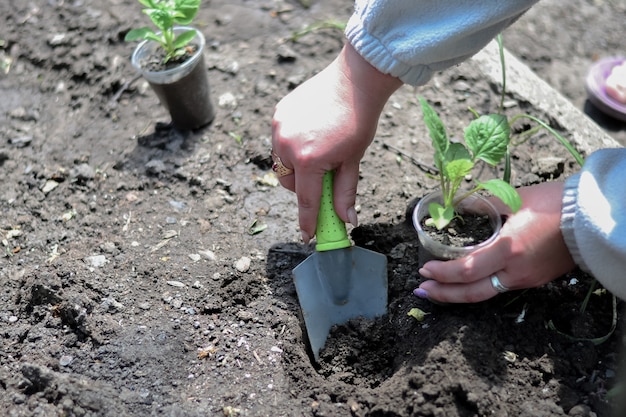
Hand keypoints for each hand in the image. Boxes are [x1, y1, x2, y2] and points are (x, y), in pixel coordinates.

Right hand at [271, 43, 401, 242]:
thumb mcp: (353, 161)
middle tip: (321, 181)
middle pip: (288, 183)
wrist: (355, 81)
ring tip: (317, 154)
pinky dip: (291, 147)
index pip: (306, 201)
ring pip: (281, 162)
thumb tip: (347, 220)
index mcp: (309, 160)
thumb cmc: (358, 121)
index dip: (307, 221)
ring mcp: (280, 128)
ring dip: (295, 167)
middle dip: (303, 188)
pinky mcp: (278, 114)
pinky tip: (310, 136)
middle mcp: (288, 145)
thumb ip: (345, 192)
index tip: (307, 236)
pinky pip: (279, 141)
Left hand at [415, 182, 575, 302]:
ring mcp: (526, 279)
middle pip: (472, 293)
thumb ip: (482, 204)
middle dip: (443, 294)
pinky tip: (466, 282)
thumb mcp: (513, 198)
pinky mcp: (533, 279)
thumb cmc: (554, 204)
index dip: (441, 273)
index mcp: (508, 250)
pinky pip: (499, 288)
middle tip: (421, 290)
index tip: (424, 269)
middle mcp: (515, 271)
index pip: (465, 270)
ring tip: (438, 290)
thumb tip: (455, 206)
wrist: (591, 218)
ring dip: (458, 294)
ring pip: (485, 294)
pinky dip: (478, 287)